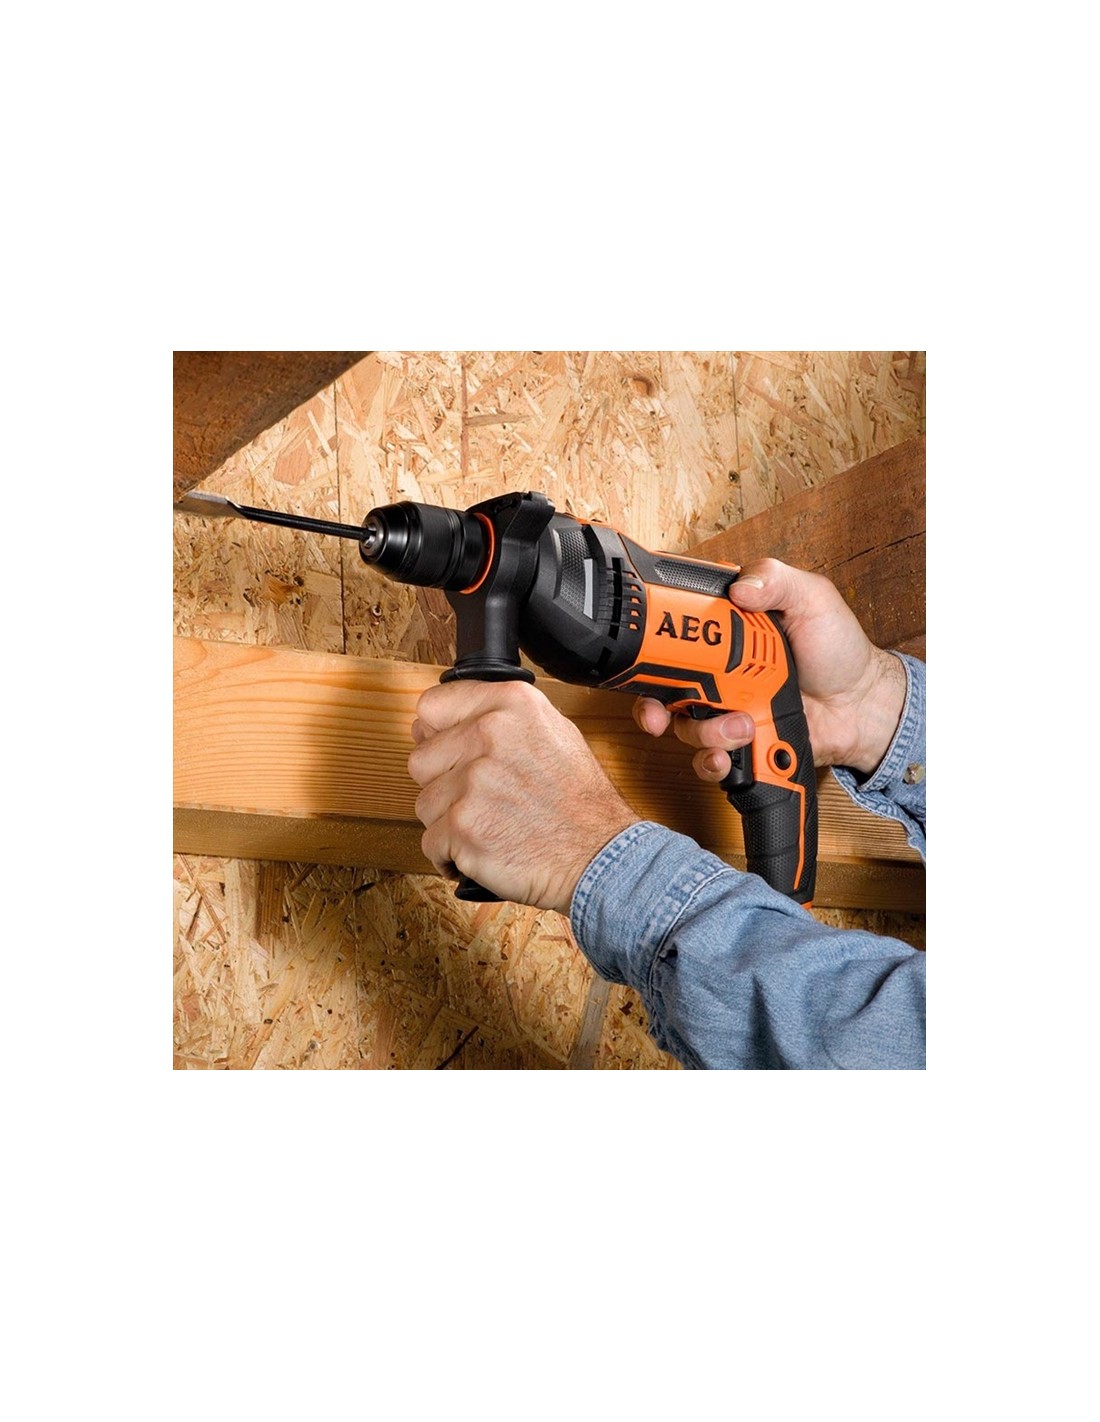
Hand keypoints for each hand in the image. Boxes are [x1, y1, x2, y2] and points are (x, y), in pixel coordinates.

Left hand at [408, 680, 639, 914]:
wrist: (599, 854)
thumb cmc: (579, 802)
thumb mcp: (553, 732)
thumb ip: (498, 718)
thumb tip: (439, 723)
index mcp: (511, 703)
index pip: (431, 706)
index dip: (436, 735)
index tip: (448, 753)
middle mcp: (490, 733)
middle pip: (421, 758)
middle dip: (443, 783)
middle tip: (480, 798)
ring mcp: (474, 780)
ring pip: (424, 802)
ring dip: (448, 821)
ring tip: (489, 824)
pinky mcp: (462, 825)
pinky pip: (430, 841)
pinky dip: (451, 854)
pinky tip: (482, 848)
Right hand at [634, 559, 906, 782]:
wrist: (862, 706)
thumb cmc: (838, 649)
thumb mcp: (813, 598)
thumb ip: (777, 579)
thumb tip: (739, 586)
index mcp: (726, 632)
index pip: (673, 632)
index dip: (652, 643)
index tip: (648, 650)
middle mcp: (716, 671)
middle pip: (660, 687)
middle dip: (650, 704)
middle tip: (661, 711)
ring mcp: (724, 709)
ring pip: (683, 727)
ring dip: (703, 732)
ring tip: (741, 726)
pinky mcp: (736, 743)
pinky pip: (705, 759)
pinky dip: (710, 762)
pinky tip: (726, 756)